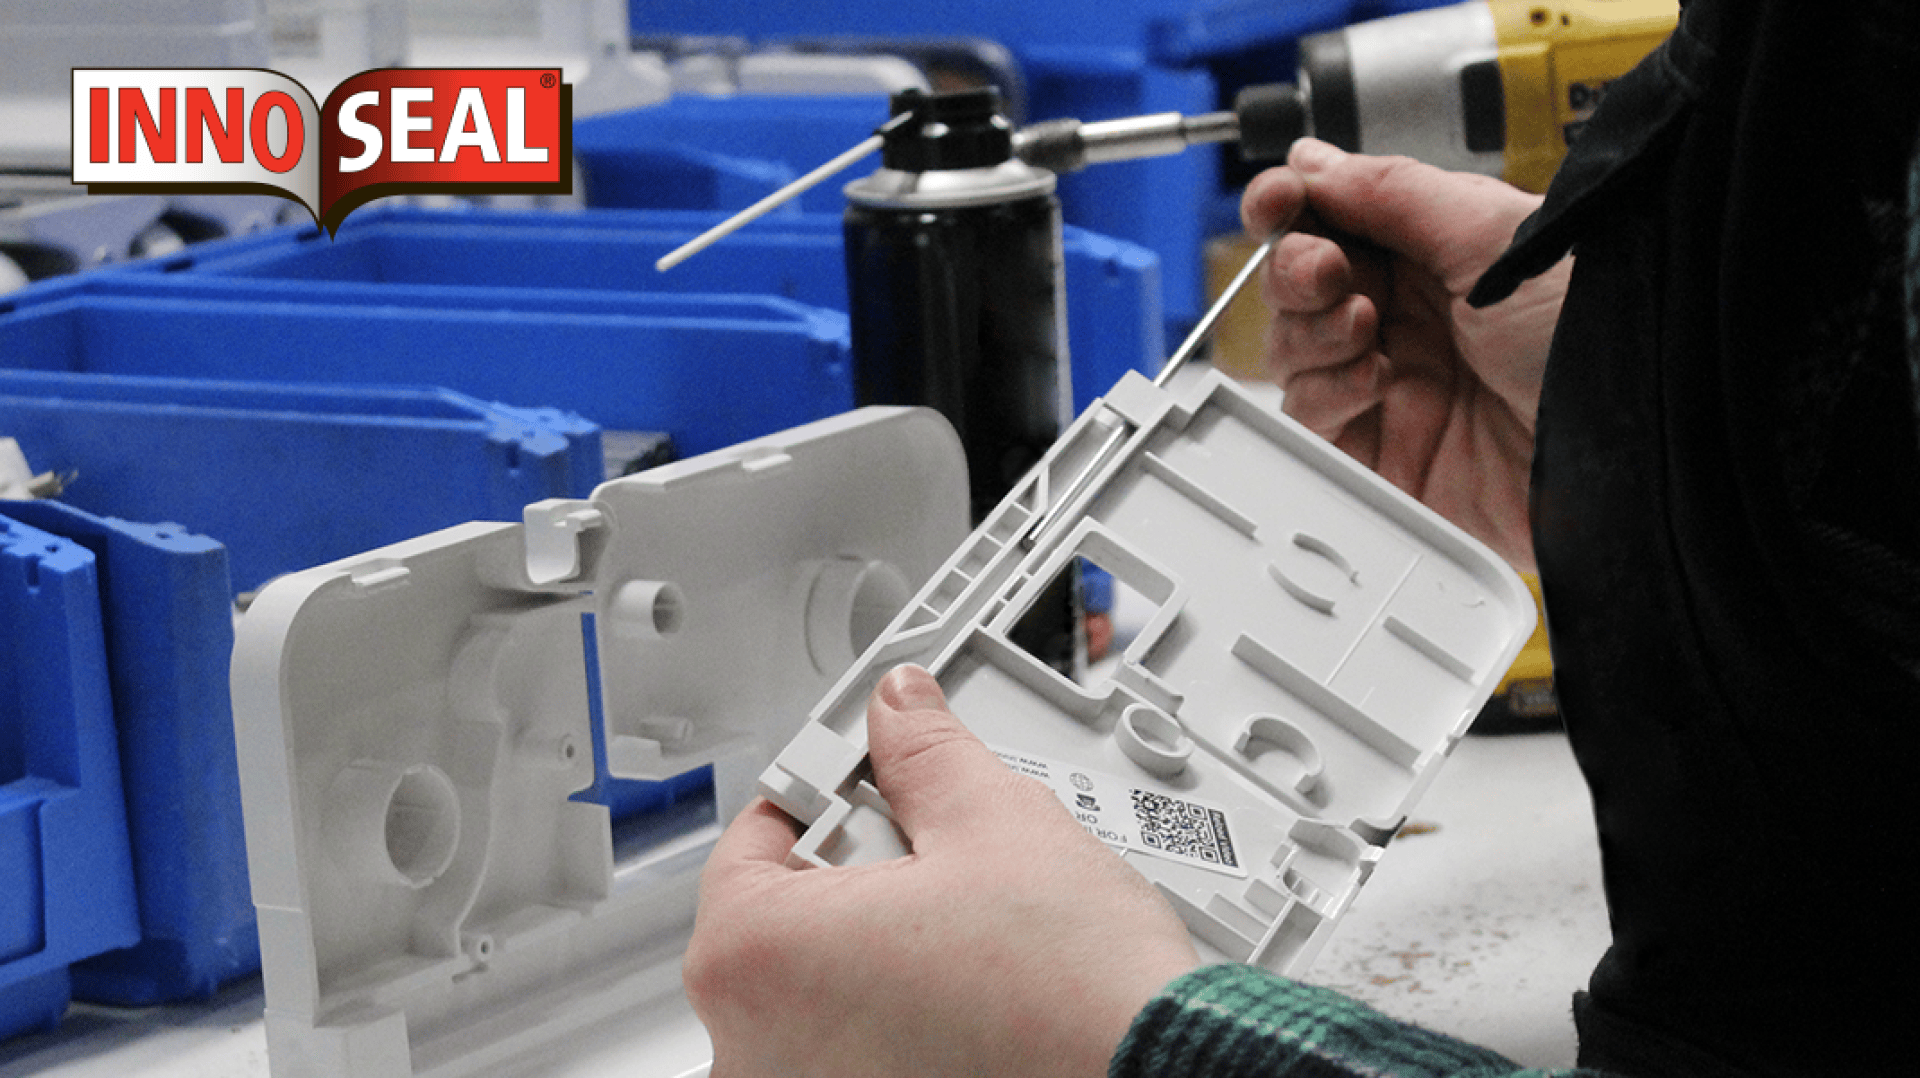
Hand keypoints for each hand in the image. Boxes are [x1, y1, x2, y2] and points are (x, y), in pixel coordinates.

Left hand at [684, 665, 1200, 1077]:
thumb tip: (900, 708)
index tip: (879, 794)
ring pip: (820, 994)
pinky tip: (969, 1000)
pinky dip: (896, 1023)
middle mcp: (750, 1048)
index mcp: (753, 958)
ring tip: (967, 937)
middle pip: (784, 921)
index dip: (829, 796)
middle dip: (858, 881)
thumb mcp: (996, 823)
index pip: (752, 839)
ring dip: (878, 956)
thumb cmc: (1075, 997)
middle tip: (941, 866)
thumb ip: (926, 753)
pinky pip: (853, 1053)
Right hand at [1243, 138, 1568, 571]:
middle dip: (1297, 268)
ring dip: (1309, 329)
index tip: (1280, 201)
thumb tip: (1314, 161)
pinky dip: (1323, 392)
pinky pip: (1308, 418)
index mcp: (1436, 254)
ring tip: (1362, 327)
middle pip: (1298, 284)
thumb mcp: (1491, 235)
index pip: (1334, 221)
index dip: (1294, 208)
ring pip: (1291, 349)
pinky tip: (1370, 381)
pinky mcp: (1379, 455)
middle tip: (1328, 269)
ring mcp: (1390, 387)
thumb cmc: (1595, 339)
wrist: (1629, 449)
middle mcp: (1409, 318)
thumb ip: (1391, 192)